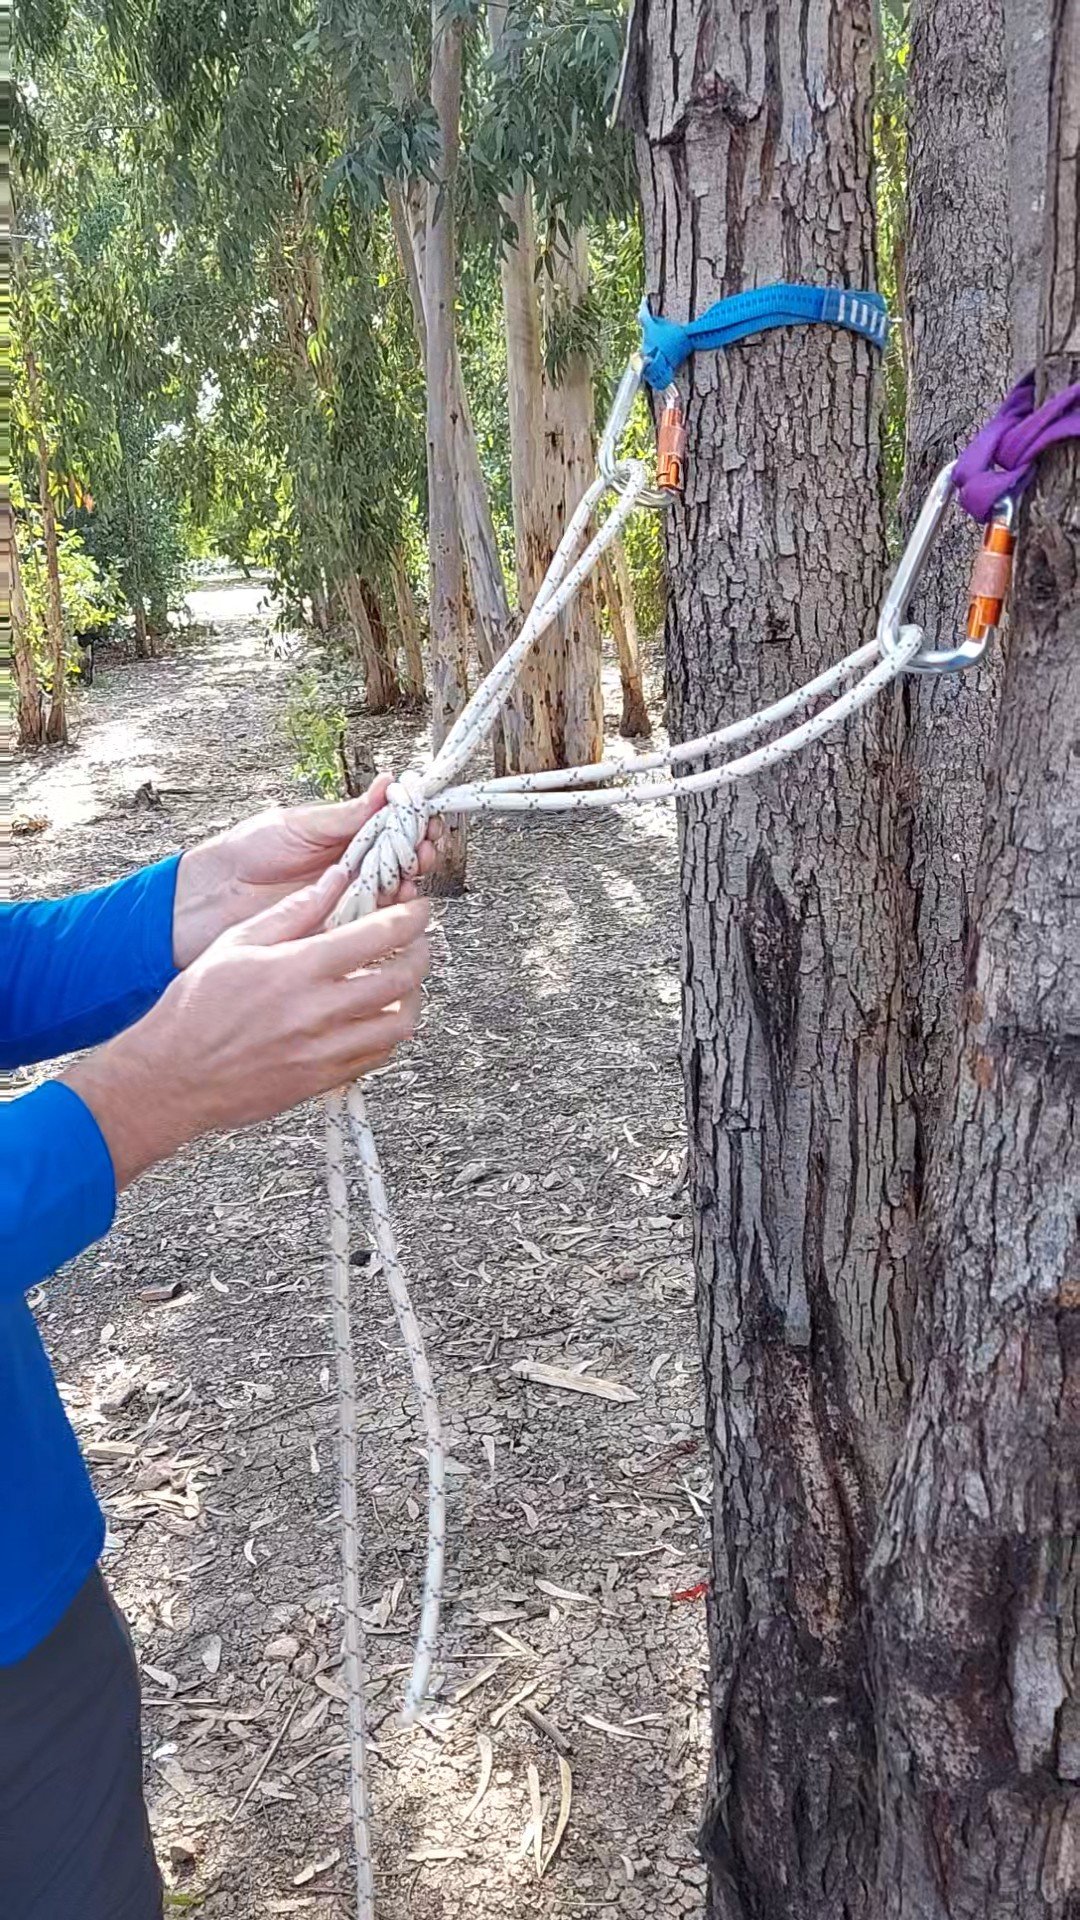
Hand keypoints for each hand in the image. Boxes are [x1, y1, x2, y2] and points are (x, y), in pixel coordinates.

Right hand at [65, 871, 430, 1189]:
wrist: (172, 1076)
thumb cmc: (195, 1007)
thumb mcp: (236, 943)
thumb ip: (293, 911)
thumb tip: (335, 879)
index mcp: (298, 968)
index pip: (379, 935)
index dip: (411, 917)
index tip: (420, 909)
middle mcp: (318, 1010)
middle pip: (402, 979)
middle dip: (422, 954)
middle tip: (419, 942)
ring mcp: (324, 1050)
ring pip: (400, 1023)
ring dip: (412, 998)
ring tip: (404, 983)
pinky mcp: (323, 1080)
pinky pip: (378, 1055)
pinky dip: (388, 1033)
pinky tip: (376, 1016)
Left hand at [172, 776, 438, 967]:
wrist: (211, 897)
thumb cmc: (247, 853)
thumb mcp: (300, 824)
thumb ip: (348, 814)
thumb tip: (390, 784)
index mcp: (346, 837)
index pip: (394, 826)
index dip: (415, 822)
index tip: (426, 816)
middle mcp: (354, 868)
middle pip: (404, 860)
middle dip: (421, 851)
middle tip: (424, 846)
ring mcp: (348, 900)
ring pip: (396, 892)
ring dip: (411, 881)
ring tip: (410, 874)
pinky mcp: (339, 931)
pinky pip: (374, 924)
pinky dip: (391, 914)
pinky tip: (397, 904)